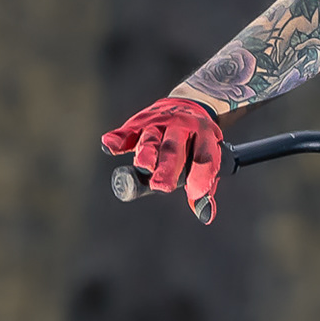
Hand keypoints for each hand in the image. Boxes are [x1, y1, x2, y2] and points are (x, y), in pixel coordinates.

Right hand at [102, 96, 224, 222]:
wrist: (189, 105)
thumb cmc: (198, 142)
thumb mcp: (209, 157)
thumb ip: (205, 186)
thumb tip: (206, 215)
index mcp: (205, 136)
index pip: (205, 157)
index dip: (201, 176)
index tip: (194, 194)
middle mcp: (183, 127)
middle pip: (174, 149)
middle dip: (167, 168)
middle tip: (161, 187)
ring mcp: (160, 123)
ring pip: (151, 139)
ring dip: (146, 153)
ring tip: (143, 166)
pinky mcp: (140, 122)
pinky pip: (128, 130)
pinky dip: (118, 138)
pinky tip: (109, 146)